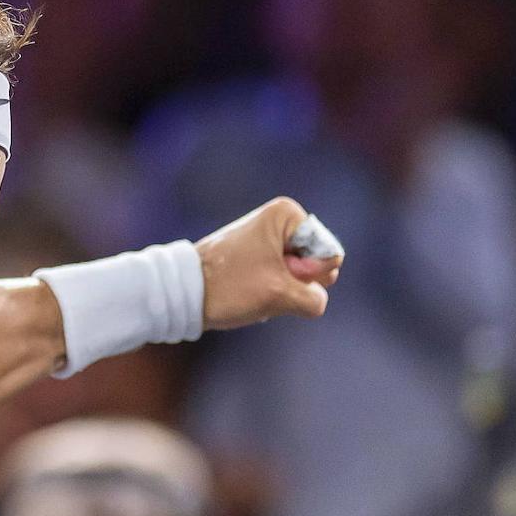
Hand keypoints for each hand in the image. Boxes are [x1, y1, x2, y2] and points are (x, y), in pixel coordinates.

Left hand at [195, 197, 343, 330]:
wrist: (184, 294)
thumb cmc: (229, 286)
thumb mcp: (280, 295)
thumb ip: (314, 298)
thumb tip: (316, 300)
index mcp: (288, 215)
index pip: (330, 256)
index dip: (308, 274)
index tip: (272, 270)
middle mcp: (283, 223)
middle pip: (319, 268)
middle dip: (297, 284)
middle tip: (264, 282)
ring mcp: (273, 242)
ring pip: (303, 281)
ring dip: (284, 294)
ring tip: (254, 290)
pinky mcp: (264, 261)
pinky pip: (286, 286)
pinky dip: (273, 296)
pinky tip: (250, 295)